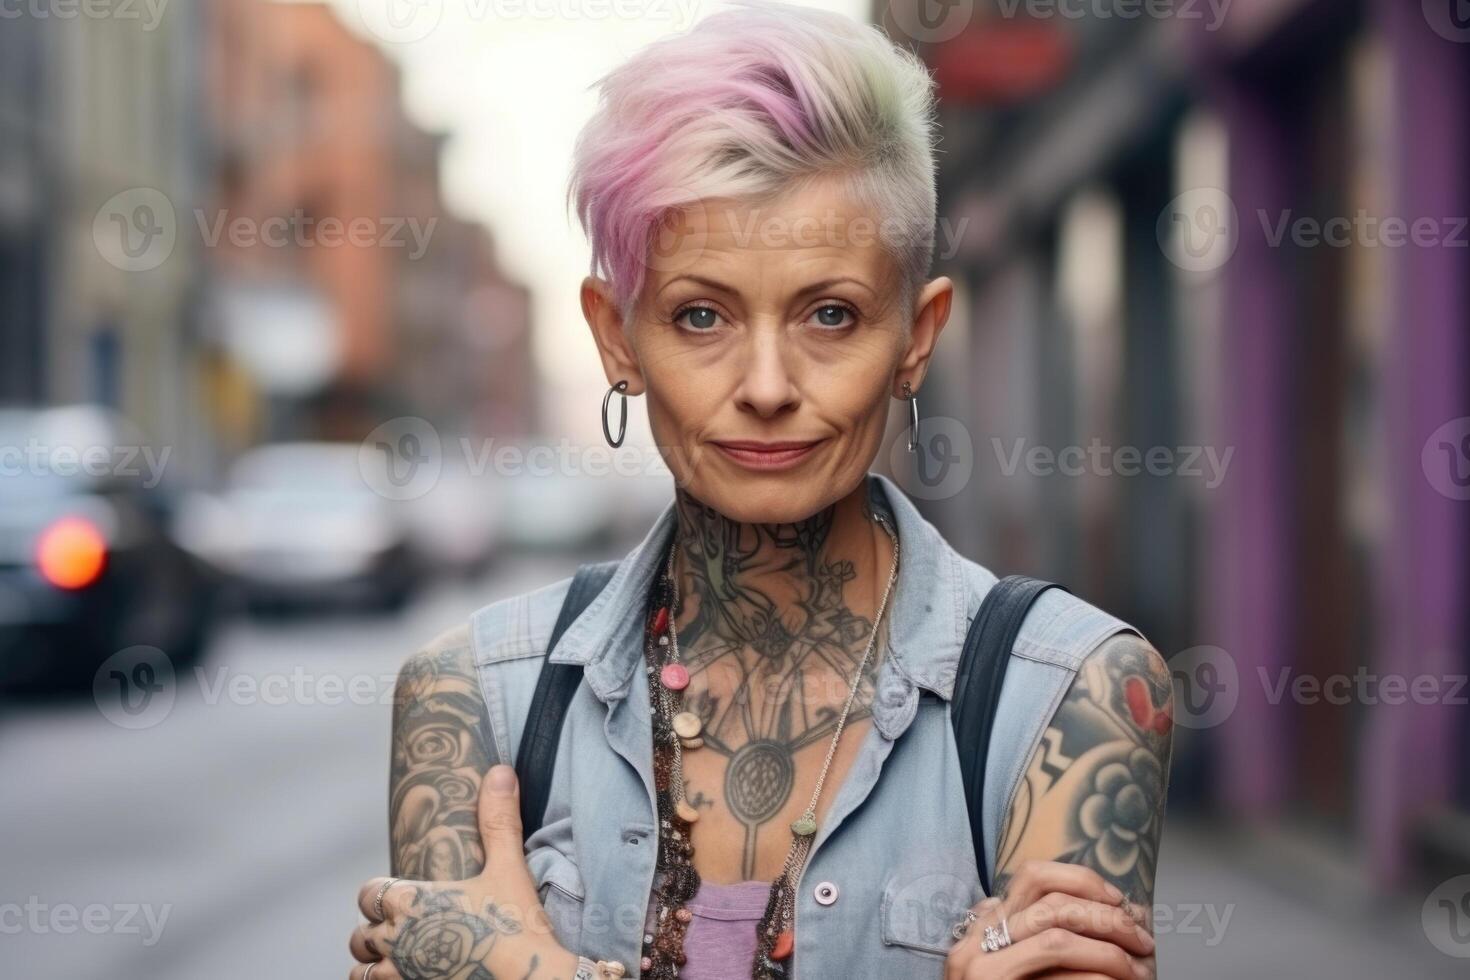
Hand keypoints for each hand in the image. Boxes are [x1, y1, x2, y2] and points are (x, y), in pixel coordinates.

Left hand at [350, 765, 580, 979]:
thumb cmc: (517, 927)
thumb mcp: (509, 868)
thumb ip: (499, 820)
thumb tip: (500, 772)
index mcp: (413, 903)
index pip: (368, 893)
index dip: (379, 893)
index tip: (396, 895)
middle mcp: (397, 941)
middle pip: (360, 934)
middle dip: (375, 931)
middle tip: (400, 928)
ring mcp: (400, 976)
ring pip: (361, 971)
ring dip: (372, 964)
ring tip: (393, 960)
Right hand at [944, 860, 1155, 979]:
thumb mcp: (1012, 966)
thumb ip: (1035, 936)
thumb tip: (1101, 905)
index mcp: (982, 928)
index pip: (1034, 877)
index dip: (1082, 881)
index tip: (1118, 900)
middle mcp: (977, 944)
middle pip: (1053, 905)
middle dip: (1109, 918)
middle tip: (1143, 939)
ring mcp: (985, 972)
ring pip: (1058, 938)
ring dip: (1110, 950)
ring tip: (1139, 968)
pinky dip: (1101, 977)